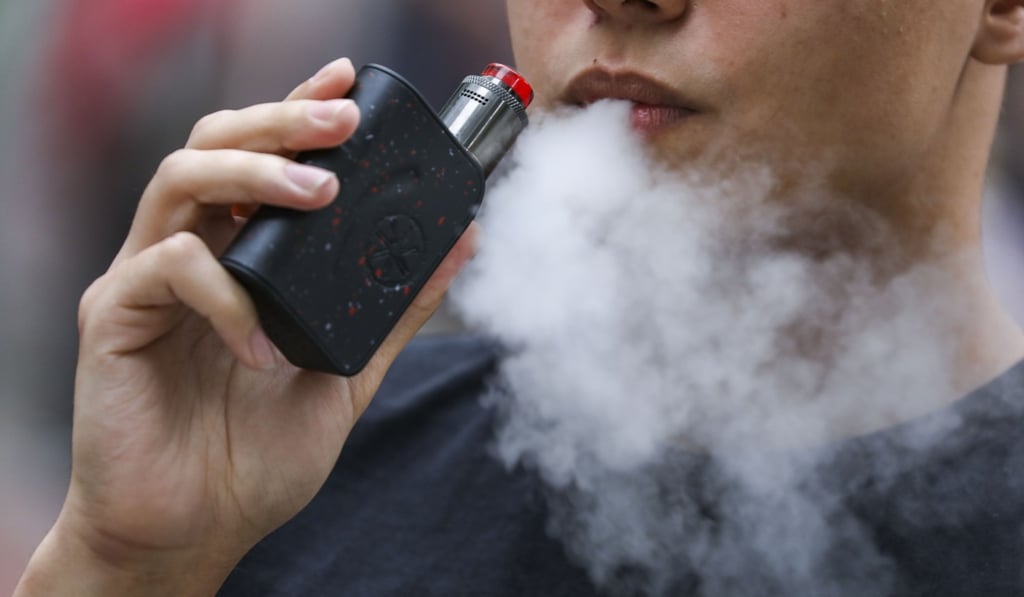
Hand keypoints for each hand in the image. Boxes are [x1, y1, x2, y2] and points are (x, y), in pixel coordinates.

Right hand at [16, 58, 477, 595]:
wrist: (193, 530)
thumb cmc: (256, 454)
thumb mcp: (347, 370)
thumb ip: (396, 309)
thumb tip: (460, 245)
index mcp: (239, 257)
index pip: (261, 159)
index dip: (297, 108)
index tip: (350, 84)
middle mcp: (189, 252)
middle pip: (216, 144)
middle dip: (281, 121)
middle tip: (342, 121)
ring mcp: (145, 280)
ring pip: (181, 179)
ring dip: (256, 175)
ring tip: (321, 194)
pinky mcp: (114, 318)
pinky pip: (165, 269)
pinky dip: (226, 293)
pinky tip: (265, 343)